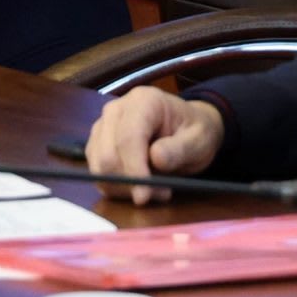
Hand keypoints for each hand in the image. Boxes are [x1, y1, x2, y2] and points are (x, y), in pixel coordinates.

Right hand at [86, 85, 225, 205]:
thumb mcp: (199, 139)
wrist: (185, 126)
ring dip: (123, 187)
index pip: (128, 137)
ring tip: (154, 191)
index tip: (144, 195)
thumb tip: (156, 158)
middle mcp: (115, 110)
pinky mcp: (97, 144)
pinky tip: (139, 187)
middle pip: (108, 153)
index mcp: (143, 101)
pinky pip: (97, 172)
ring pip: (99, 165)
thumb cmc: (194, 131)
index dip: (134, 168)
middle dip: (129, 181)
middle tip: (160, 194)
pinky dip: (116, 187)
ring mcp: (102, 126)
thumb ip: (180, 149)